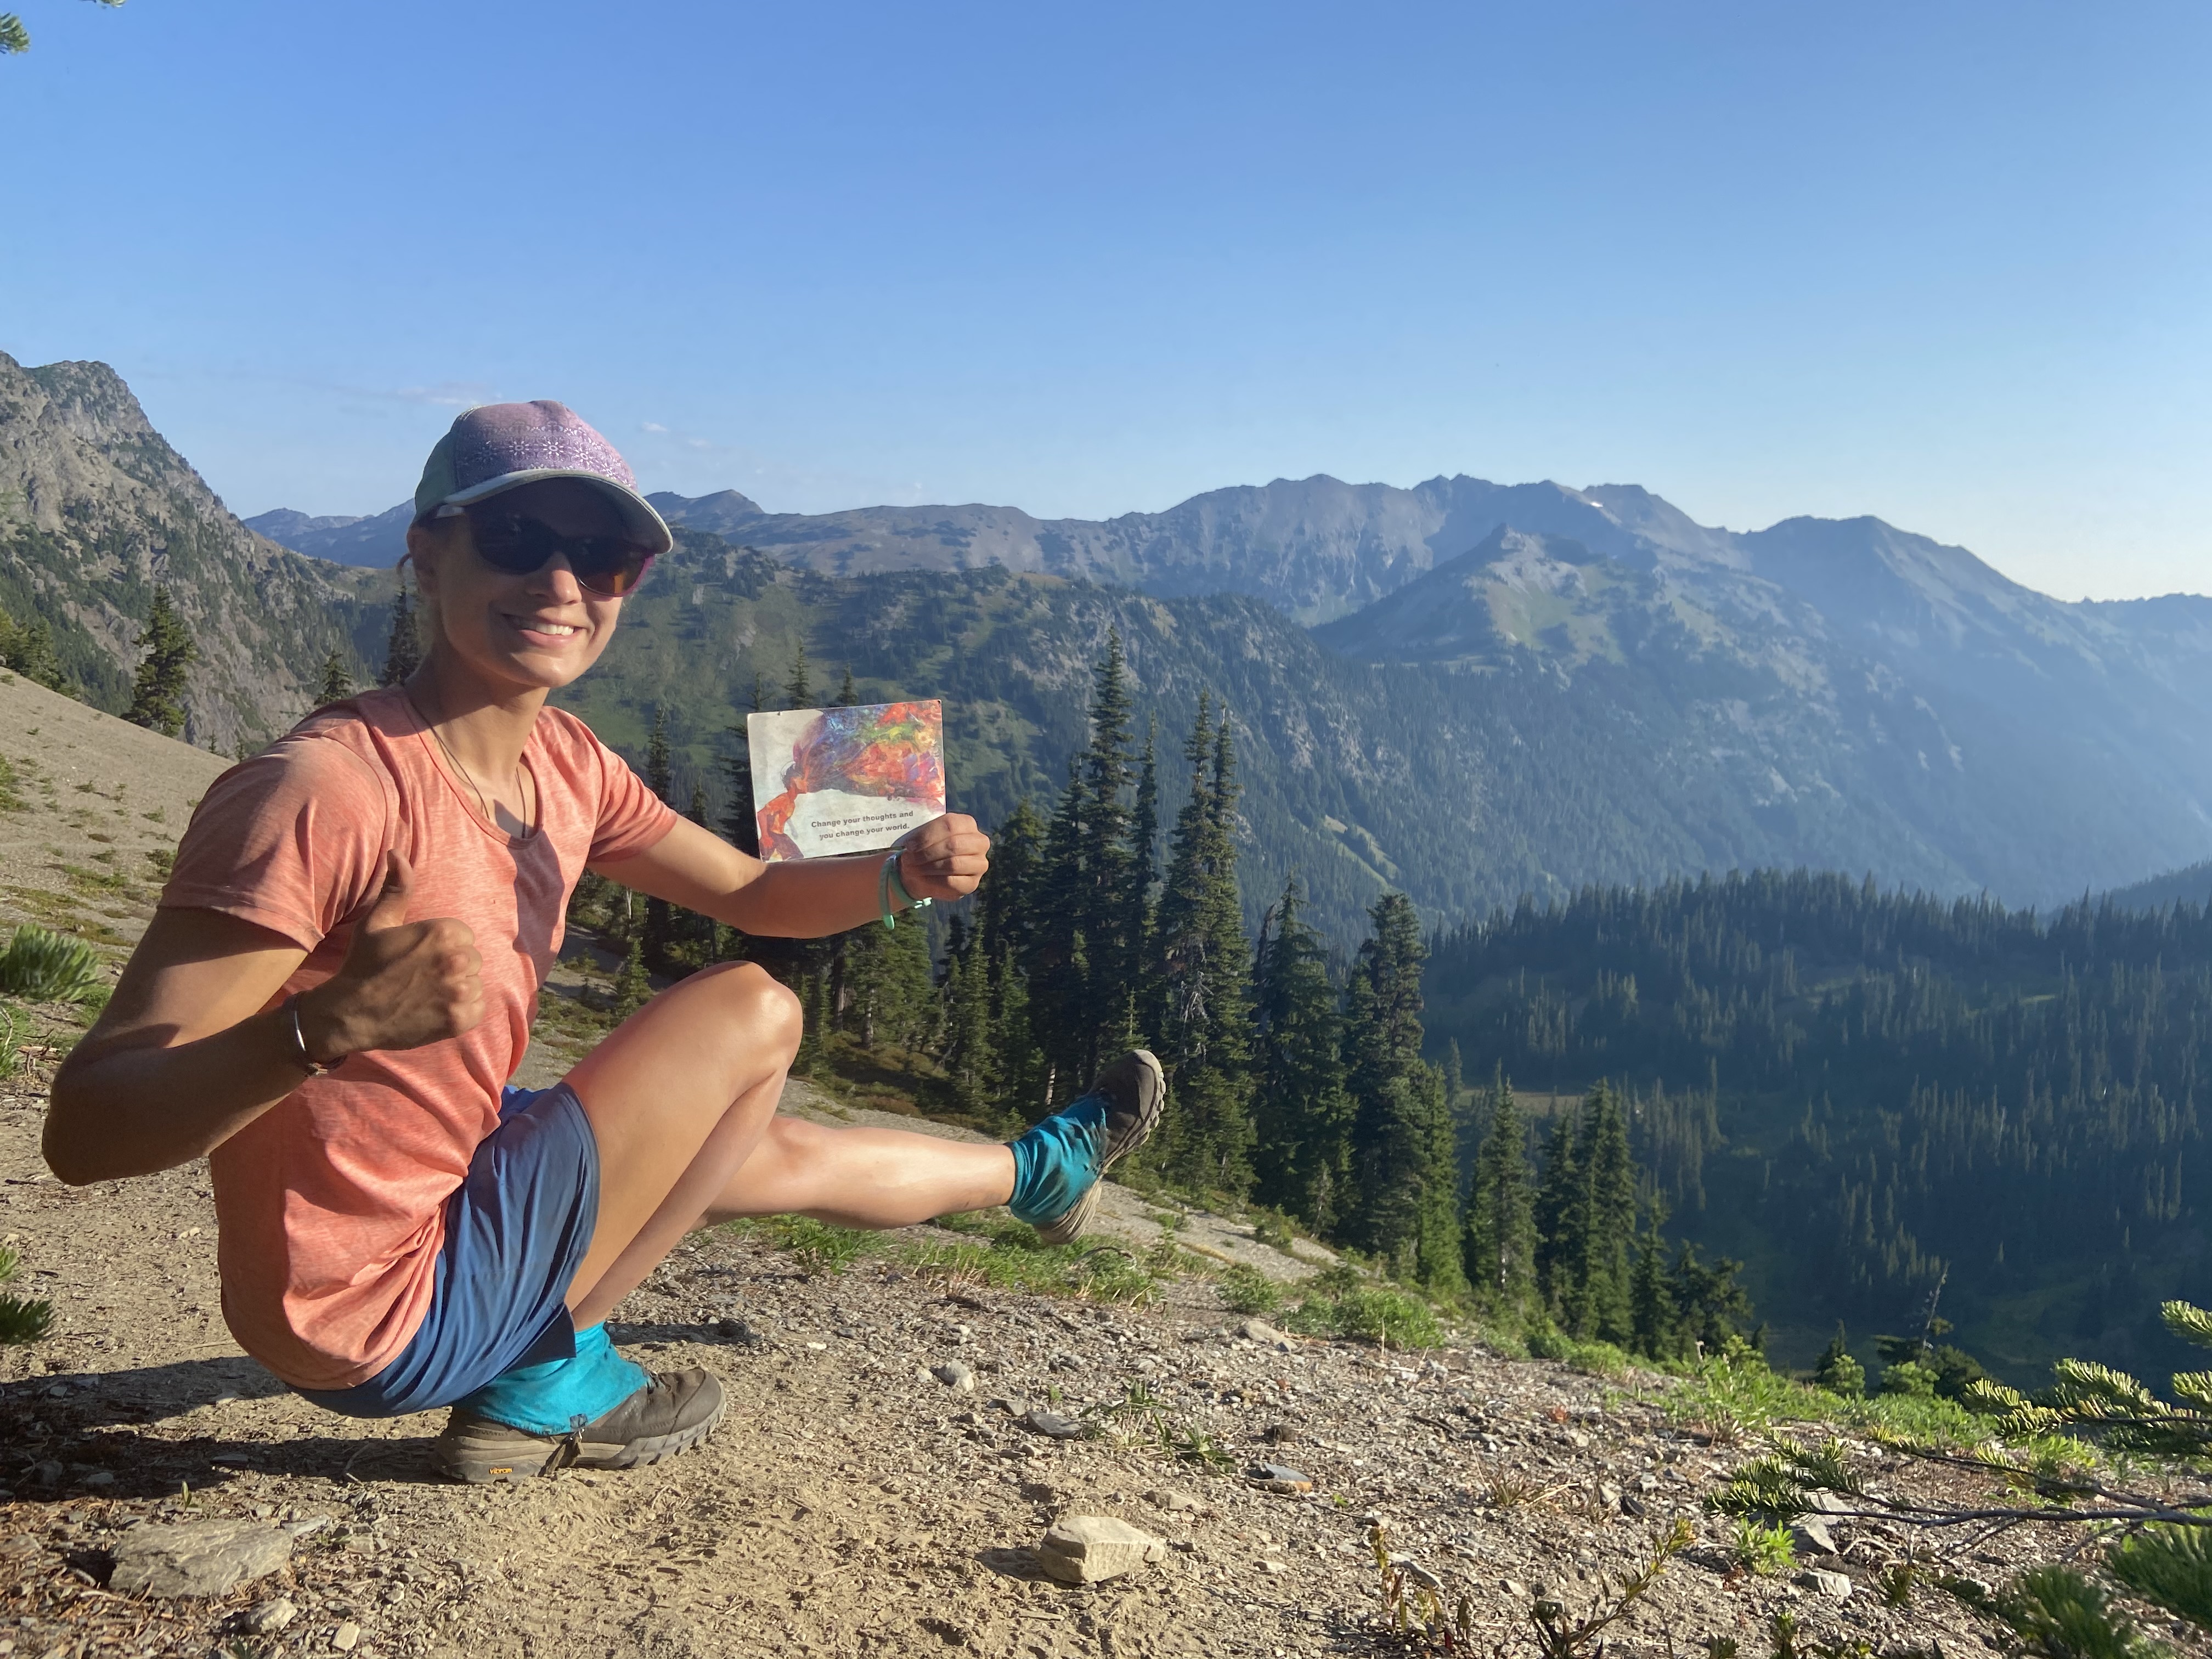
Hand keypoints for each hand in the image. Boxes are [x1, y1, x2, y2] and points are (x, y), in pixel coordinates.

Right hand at [297, 851, 484, 1058]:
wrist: (350, 1013)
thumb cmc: (363, 965)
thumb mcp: (377, 922)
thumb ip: (397, 887)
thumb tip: (398, 853)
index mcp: (442, 932)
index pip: (464, 935)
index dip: (443, 946)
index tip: (421, 956)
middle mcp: (456, 959)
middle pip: (472, 959)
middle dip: (453, 966)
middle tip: (422, 976)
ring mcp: (459, 991)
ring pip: (476, 983)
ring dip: (458, 988)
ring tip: (428, 993)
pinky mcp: (460, 1019)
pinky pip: (477, 1009)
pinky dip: (462, 1011)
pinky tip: (436, 1009)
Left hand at [897, 813, 990, 901]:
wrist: (928, 870)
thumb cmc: (927, 847)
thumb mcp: (924, 835)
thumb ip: (921, 835)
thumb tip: (912, 844)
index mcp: (968, 824)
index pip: (950, 825)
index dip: (927, 835)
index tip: (909, 845)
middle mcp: (979, 843)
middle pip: (954, 845)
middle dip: (927, 853)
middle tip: (909, 859)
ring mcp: (979, 864)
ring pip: (953, 864)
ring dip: (928, 867)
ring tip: (912, 868)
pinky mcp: (973, 883)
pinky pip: (952, 882)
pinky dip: (932, 880)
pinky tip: (921, 878)